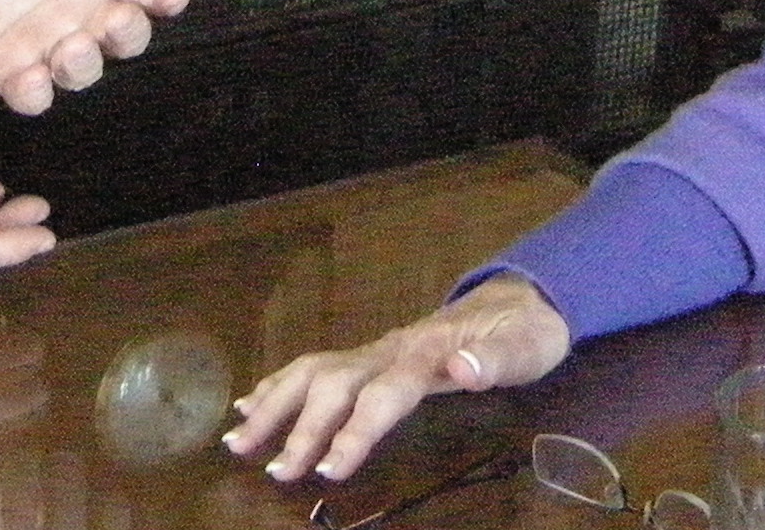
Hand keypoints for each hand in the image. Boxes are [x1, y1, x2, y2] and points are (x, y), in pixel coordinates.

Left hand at [0, 0, 192, 114]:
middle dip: (128, 33)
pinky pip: (31, 92)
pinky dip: (35, 92)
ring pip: (83, 68)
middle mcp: (76, 6)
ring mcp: (42, 41)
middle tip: (114, 18)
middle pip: (125, 33)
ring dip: (84, 64)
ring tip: (69, 46)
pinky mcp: (4, 68)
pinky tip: (30, 77)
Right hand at [222, 274, 570, 483]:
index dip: (355, 431)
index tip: (328, 469)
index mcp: (426, 353)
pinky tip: (250, 403)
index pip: (382, 394)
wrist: (524, 296)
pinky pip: (317, 366)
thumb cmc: (525, 332)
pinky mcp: (373, 354)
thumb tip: (462, 370)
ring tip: (239, 438)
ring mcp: (377, 349)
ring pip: (314, 370)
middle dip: (299, 426)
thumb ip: (493, 360)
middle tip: (274, 469)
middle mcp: (391, 348)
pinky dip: (279, 385)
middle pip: (334, 382)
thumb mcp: (525, 347)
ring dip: (274, 404)